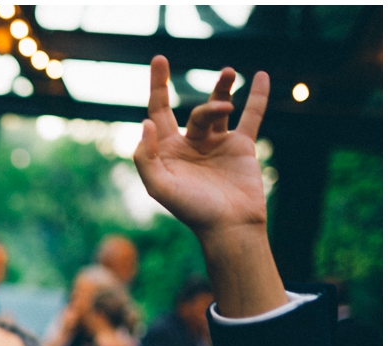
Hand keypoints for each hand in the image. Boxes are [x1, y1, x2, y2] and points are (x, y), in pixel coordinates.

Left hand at [133, 56, 267, 233]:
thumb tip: (146, 123)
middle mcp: (190, 145)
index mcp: (167, 151)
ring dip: (222, 91)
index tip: (160, 60)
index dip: (158, 86)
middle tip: (196, 67)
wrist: (229, 227)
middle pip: (191, 110)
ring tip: (229, 74)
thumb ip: (147, 157)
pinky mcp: (241, 147)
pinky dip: (255, 98)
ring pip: (218, 110)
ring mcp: (216, 145)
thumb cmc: (192, 211)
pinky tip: (259, 77)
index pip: (158, 112)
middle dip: (189, 89)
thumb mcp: (160, 187)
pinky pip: (250, 117)